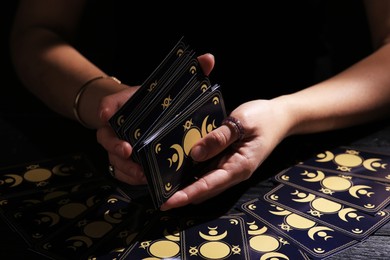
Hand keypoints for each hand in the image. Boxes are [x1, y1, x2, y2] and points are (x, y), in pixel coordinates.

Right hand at [96, 53, 215, 184]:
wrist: (146, 118)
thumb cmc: (158, 103)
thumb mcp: (172, 86)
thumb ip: (190, 72)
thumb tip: (209, 58)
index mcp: (125, 105)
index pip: (110, 103)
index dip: (107, 107)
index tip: (107, 113)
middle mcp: (116, 126)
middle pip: (106, 137)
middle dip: (115, 145)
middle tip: (128, 151)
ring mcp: (118, 145)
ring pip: (114, 158)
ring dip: (126, 168)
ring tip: (143, 174)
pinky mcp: (124, 161)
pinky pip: (121, 172)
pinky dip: (130, 178)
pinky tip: (144, 180)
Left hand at [160, 98, 291, 210]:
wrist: (281, 117)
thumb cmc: (263, 118)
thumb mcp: (241, 123)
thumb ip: (218, 139)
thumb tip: (194, 154)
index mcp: (239, 166)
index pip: (207, 186)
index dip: (186, 195)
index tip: (167, 202)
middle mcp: (234, 173)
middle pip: (204, 190)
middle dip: (182, 196)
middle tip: (157, 197)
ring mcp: (232, 168)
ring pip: (205, 183)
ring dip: (186, 187)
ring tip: (163, 187)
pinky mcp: (229, 161)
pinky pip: (209, 172)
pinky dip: (194, 175)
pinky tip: (179, 171)